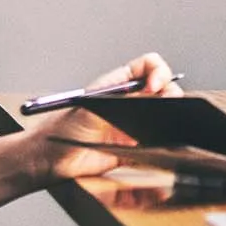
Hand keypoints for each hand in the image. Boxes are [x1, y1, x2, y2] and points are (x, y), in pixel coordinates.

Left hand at [27, 52, 183, 182]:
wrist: (54, 158)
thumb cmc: (63, 127)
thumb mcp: (93, 103)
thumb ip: (122, 95)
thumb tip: (151, 90)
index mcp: (120, 83)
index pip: (149, 66)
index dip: (158, 72)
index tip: (154, 86)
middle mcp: (132, 100)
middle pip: (165, 88)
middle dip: (170, 93)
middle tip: (165, 105)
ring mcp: (137, 122)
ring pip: (167, 113)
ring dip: (171, 115)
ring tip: (160, 123)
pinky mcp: (139, 145)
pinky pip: (161, 140)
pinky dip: (166, 139)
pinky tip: (159, 140)